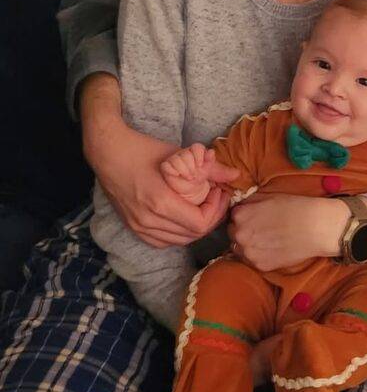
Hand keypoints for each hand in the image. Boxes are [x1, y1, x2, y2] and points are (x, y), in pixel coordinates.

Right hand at [82, 75, 232, 246]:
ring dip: (195, 227)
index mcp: (160, 203)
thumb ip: (209, 168)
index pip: (199, 224)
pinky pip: (162, 241)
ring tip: (203, 206)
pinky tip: (184, 216)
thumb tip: (234, 175)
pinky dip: (178, 233)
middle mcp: (148, 220)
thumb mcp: (179, 156)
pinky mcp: (133, 227)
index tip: (218, 192)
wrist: (107, 152)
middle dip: (210, 218)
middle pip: (192, 235)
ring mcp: (138, 227)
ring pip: (178, 241)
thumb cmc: (142, 149)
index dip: (216, 211)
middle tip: (216, 198)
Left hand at [229, 193, 348, 270]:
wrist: (316, 227)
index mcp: (240, 215)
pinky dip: (260, 256)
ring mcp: (249, 253)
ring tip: (267, 240)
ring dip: (249, 245)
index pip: (233, 216)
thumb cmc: (295, 207)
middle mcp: (240, 235)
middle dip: (244, 231)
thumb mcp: (269, 196)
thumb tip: (241, 207)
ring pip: (241, 249)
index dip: (244, 216)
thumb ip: (250, 202)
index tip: (255, 217)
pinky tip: (273, 249)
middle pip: (234, 234)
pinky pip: (253, 261)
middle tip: (261, 229)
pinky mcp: (260, 266)